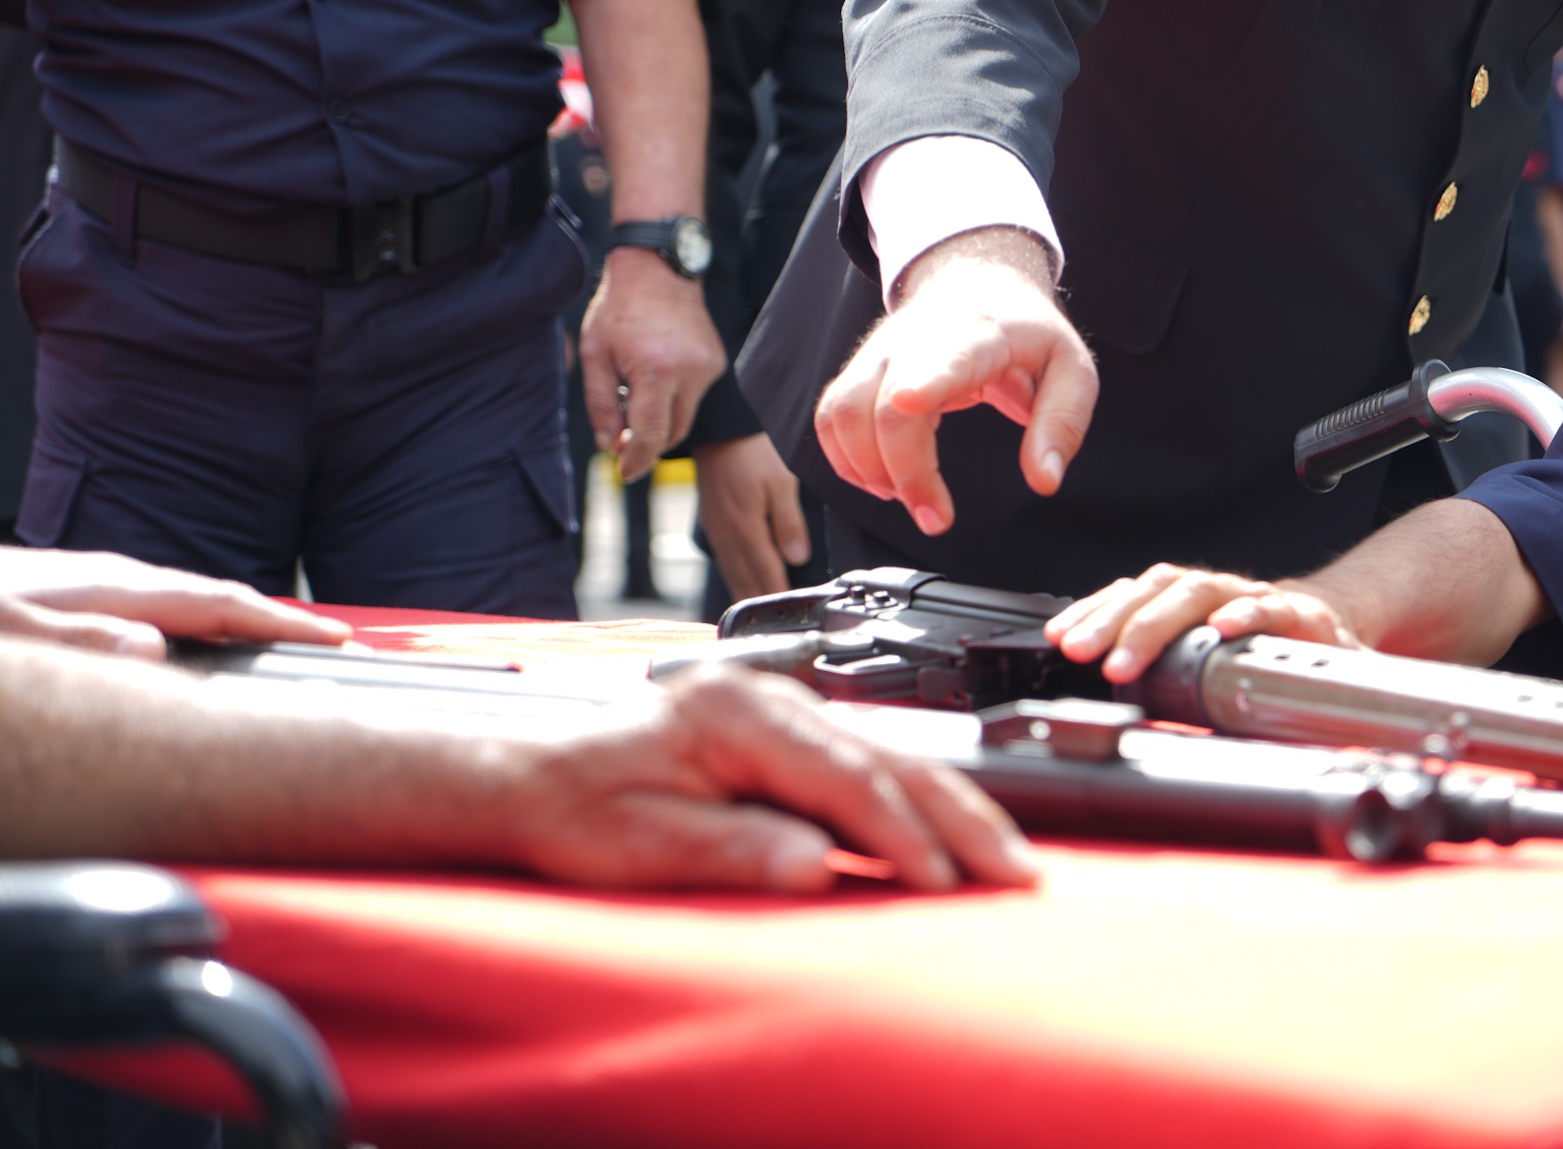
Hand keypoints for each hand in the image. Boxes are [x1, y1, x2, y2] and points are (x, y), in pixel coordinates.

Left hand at [0, 547, 350, 659]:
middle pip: (210, 597)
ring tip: (272, 645)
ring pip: (181, 603)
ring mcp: (85, 584)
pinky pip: (153, 610)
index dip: (279, 623)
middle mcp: (106, 580)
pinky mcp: (63, 595)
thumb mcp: (6, 641)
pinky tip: (182, 646)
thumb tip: (155, 651)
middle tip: (327, 646)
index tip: (337, 641)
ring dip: (232, 622)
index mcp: (106, 588)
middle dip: (272, 620)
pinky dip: (192, 627)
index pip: (216, 602)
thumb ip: (78, 643)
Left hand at [505, 664, 1037, 892]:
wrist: (529, 775)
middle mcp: (769, 699)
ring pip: (892, 757)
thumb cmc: (572, 805)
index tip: (940, 881)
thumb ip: (731, 847)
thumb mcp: (636, 842)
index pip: (840, 774)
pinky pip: (871, 767)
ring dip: (953, 813)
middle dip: (960, 818)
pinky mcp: (790, 737)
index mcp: (732, 712)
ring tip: (1008, 861)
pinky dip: (919, 806)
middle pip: (888, 756)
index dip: (898, 831)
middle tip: (1017, 871)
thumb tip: (818, 866)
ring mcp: (783, 711)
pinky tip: (954, 841)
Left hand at [580, 247, 727, 481]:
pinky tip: (656, 373)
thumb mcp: (595, 355)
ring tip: (635, 396)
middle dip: (647, 443)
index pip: (651, 435)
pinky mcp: (717, 362)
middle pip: (673, 432)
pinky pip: (694, 396)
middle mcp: (691, 372)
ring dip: (661, 420)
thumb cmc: (619, 309)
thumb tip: (611, 445)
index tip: (623, 472)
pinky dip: (673, 398)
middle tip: (621, 438)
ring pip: (685, 416)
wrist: (658, 268)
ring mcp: (709, 367)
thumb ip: (601, 405)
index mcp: (657, 370)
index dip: (636, 461)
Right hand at [695, 434, 810, 603]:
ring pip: (732, 575)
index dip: (780, 595)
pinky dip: (737, 578)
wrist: (719, 433)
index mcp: (745, 529)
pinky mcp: (713, 526)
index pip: (766, 574)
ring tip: (760, 615)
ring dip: (747, 594)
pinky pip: (725, 562)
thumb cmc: (754, 454)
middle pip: (745, 582)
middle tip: (777, 625)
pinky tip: (745, 584)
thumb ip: (789, 524)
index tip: (791, 614)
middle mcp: (727, 536)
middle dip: (761, 603)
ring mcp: (717, 532)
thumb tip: (797, 560)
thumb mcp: (781, 483)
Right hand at [815, 228, 1096, 535]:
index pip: (941, 356)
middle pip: (884, 404)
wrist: (976, 283)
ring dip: (868, 470)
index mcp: (977, 335)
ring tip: (912, 500)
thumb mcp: (1072, 370)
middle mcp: (916, 340)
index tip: (908, 404)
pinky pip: (831, 418)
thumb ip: (1062, 424)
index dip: (921, 381)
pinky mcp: (860, 370)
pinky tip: (883, 481)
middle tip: (936, 519)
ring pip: (845, 413)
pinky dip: (847, 459)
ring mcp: (880, 353)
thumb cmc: (1025, 332)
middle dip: (903, 471)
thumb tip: (1045, 481)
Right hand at [1046, 562, 1359, 683]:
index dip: (1245, 614)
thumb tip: (1361, 736)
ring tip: (1076, 645)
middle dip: (1149, 625)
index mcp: (1294, 615)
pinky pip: (1134, 592)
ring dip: (1111, 614)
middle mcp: (1245, 593)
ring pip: (1156, 586)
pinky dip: (1098, 609)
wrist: (1325, 620)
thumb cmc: (1329, 653)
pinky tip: (1067, 629)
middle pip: (1194, 592)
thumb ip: (1348, 706)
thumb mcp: (1352, 683)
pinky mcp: (1178, 595)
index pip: (1268, 605)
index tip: (1222, 629)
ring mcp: (1209, 589)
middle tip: (1114, 661)